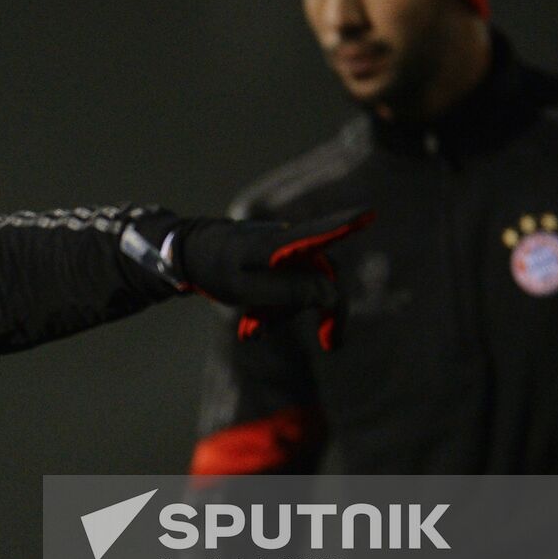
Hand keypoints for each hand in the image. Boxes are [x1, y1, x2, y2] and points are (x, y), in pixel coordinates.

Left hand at [174, 208, 373, 349]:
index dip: (345, 225)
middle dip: (324, 311)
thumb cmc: (215, 269)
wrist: (189, 257)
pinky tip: (252, 327)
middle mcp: (290, 243)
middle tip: (331, 345)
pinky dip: (275, 310)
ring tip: (252, 329)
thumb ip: (288, 289)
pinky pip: (289, 290)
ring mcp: (286, 253)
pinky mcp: (280, 263)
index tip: (368, 213)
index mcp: (280, 243)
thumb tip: (331, 292)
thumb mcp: (246, 287)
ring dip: (284, 314)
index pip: (319, 233)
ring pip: (306, 288)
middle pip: (326, 276)